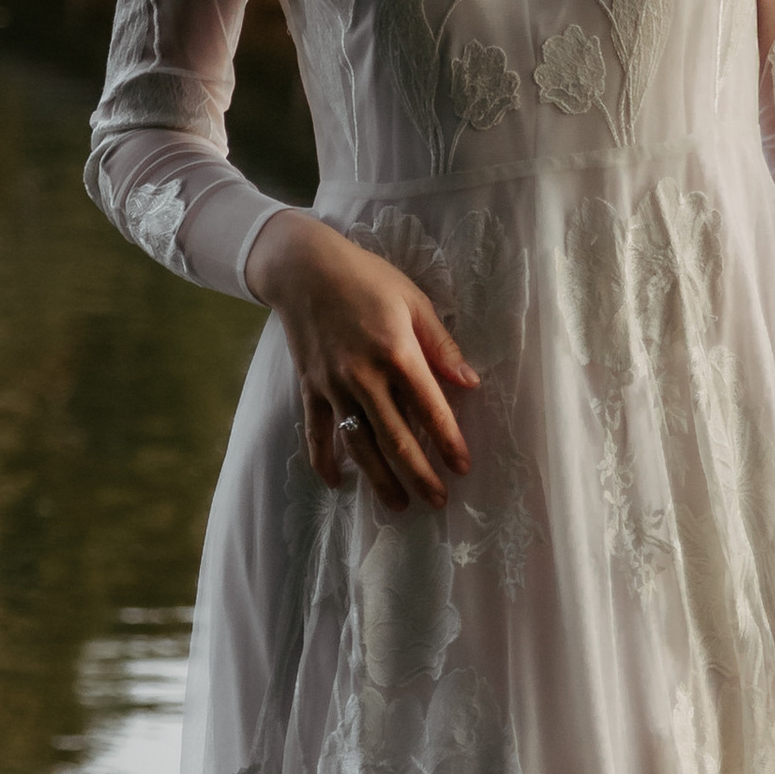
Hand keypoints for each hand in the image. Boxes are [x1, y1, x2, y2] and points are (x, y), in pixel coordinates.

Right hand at [246, 209, 478, 509]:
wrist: (304, 268)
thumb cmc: (367, 278)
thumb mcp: (414, 301)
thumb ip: (441, 346)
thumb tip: (470, 382)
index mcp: (397, 353)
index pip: (430, 409)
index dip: (448, 442)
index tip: (463, 467)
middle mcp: (364, 376)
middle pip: (396, 439)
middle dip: (419, 475)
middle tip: (438, 501)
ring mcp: (333, 386)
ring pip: (359, 445)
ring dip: (379, 479)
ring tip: (398, 505)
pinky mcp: (309, 388)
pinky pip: (316, 433)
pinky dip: (324, 460)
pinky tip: (337, 483)